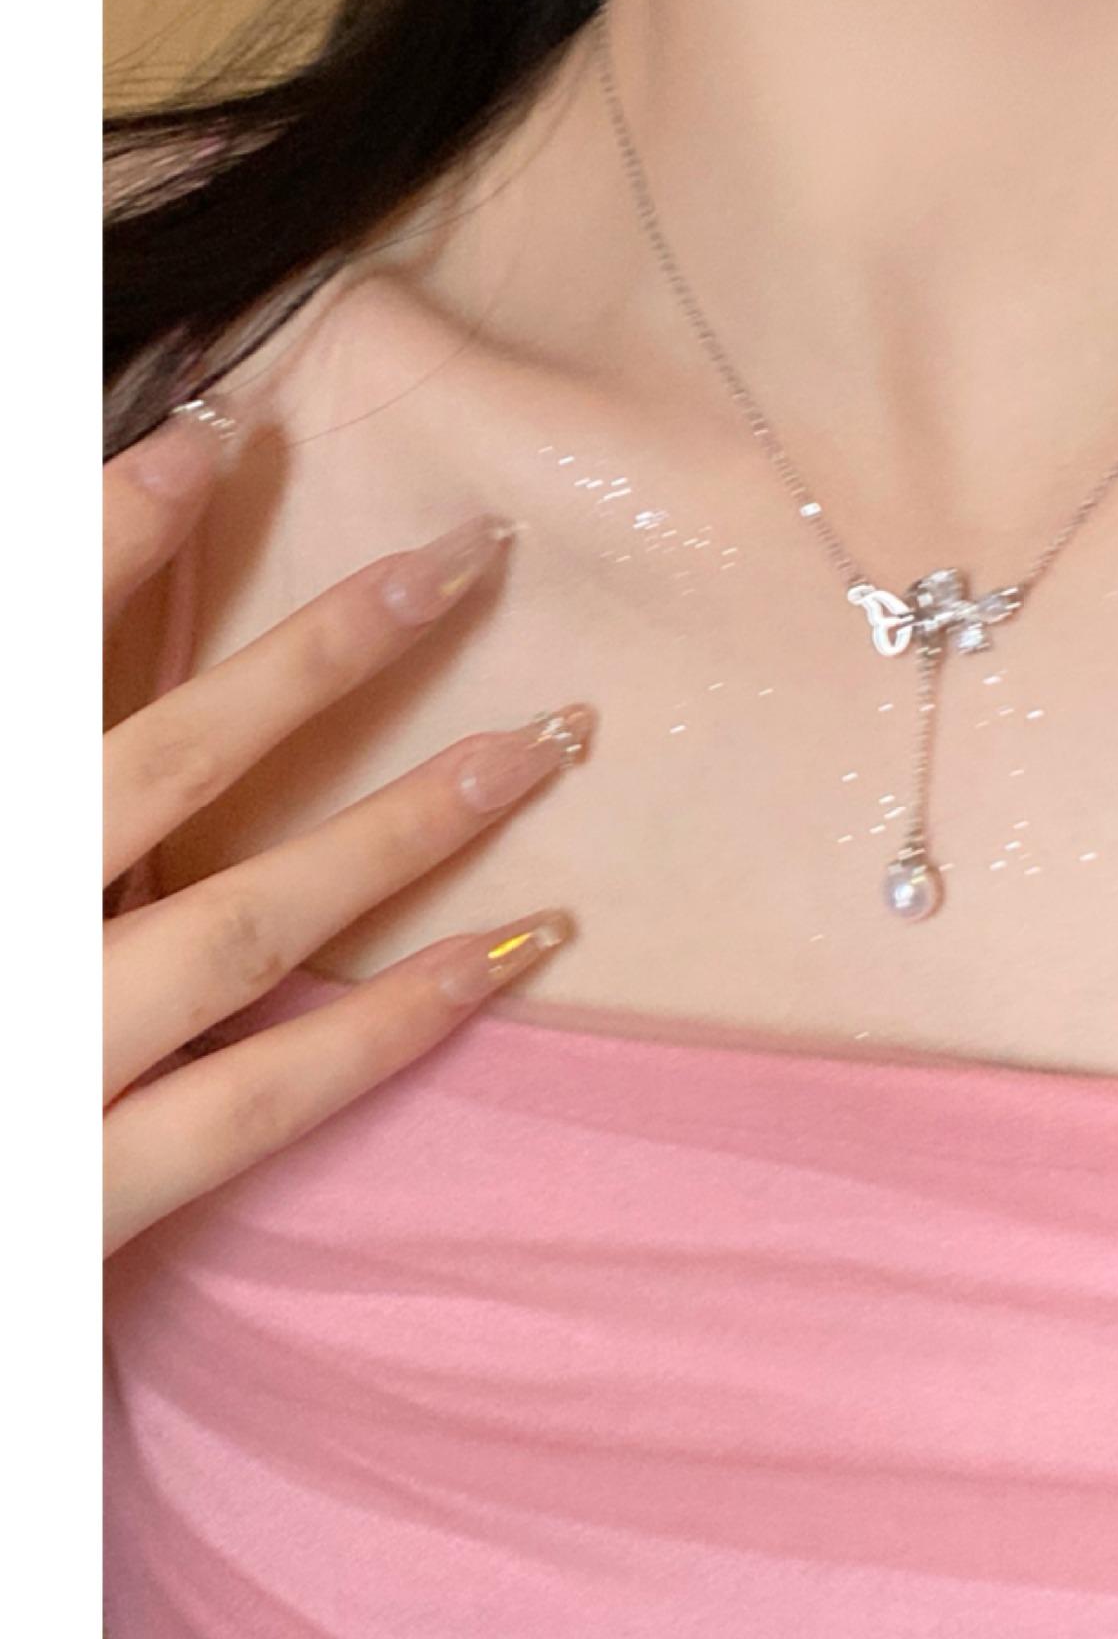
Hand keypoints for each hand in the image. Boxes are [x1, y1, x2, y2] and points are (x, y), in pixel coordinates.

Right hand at [102, 404, 589, 1255]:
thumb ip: (42, 754)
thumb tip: (79, 666)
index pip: (23, 678)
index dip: (96, 549)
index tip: (208, 435)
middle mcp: (1, 936)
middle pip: (165, 764)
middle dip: (320, 654)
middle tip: (465, 555)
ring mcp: (43, 1066)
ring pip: (248, 921)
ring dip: (405, 825)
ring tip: (543, 741)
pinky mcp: (85, 1203)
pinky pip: (265, 1101)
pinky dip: (393, 1022)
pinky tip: (517, 947)